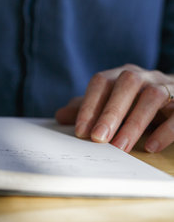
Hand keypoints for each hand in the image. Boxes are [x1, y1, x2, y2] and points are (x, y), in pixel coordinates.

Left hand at [55, 64, 173, 152]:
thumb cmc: (137, 102)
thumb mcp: (112, 103)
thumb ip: (88, 109)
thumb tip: (60, 116)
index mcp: (122, 75)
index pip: (102, 82)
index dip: (90, 105)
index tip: (80, 131)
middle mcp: (145, 76)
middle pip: (127, 84)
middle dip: (110, 112)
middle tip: (98, 139)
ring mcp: (167, 87)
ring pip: (152, 97)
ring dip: (134, 123)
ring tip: (120, 147)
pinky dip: (165, 131)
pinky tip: (151, 147)